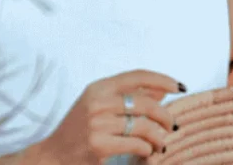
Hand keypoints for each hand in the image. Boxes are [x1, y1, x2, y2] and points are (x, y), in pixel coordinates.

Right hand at [34, 70, 183, 163]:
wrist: (53, 156)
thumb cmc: (80, 129)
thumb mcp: (100, 106)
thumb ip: (129, 96)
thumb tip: (162, 90)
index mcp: (99, 87)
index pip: (137, 75)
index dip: (162, 79)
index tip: (179, 86)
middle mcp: (97, 101)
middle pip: (146, 103)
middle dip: (165, 115)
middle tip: (172, 125)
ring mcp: (97, 123)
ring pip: (144, 126)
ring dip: (159, 137)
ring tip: (161, 143)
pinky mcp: (98, 145)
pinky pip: (136, 144)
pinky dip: (147, 149)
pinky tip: (147, 151)